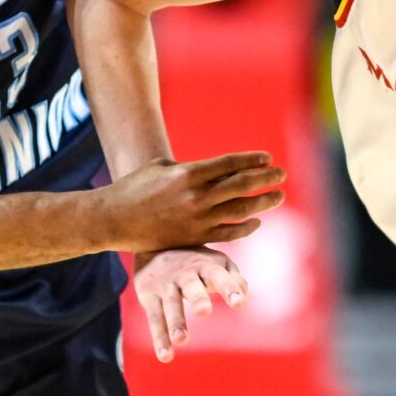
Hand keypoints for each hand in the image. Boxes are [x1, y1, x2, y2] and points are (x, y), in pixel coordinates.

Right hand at [98, 153, 285, 252]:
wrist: (114, 219)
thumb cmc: (134, 188)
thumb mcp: (160, 167)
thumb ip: (189, 168)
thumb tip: (212, 172)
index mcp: (188, 173)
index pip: (230, 164)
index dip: (252, 160)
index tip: (267, 159)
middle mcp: (197, 196)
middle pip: (241, 185)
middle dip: (265, 178)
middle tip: (281, 175)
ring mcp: (197, 218)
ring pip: (239, 210)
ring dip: (263, 203)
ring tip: (278, 197)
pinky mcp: (193, 237)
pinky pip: (228, 233)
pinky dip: (245, 227)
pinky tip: (256, 222)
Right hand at [133, 246, 248, 361]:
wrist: (153, 243)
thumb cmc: (195, 260)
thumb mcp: (216, 262)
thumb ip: (233, 278)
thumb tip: (242, 296)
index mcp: (205, 264)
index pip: (219, 275)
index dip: (229, 288)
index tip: (239, 303)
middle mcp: (185, 274)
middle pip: (191, 286)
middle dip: (197, 297)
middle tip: (204, 312)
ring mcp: (165, 285)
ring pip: (170, 304)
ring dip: (175, 321)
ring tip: (182, 340)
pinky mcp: (149, 296)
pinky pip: (154, 319)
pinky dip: (159, 338)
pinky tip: (166, 356)